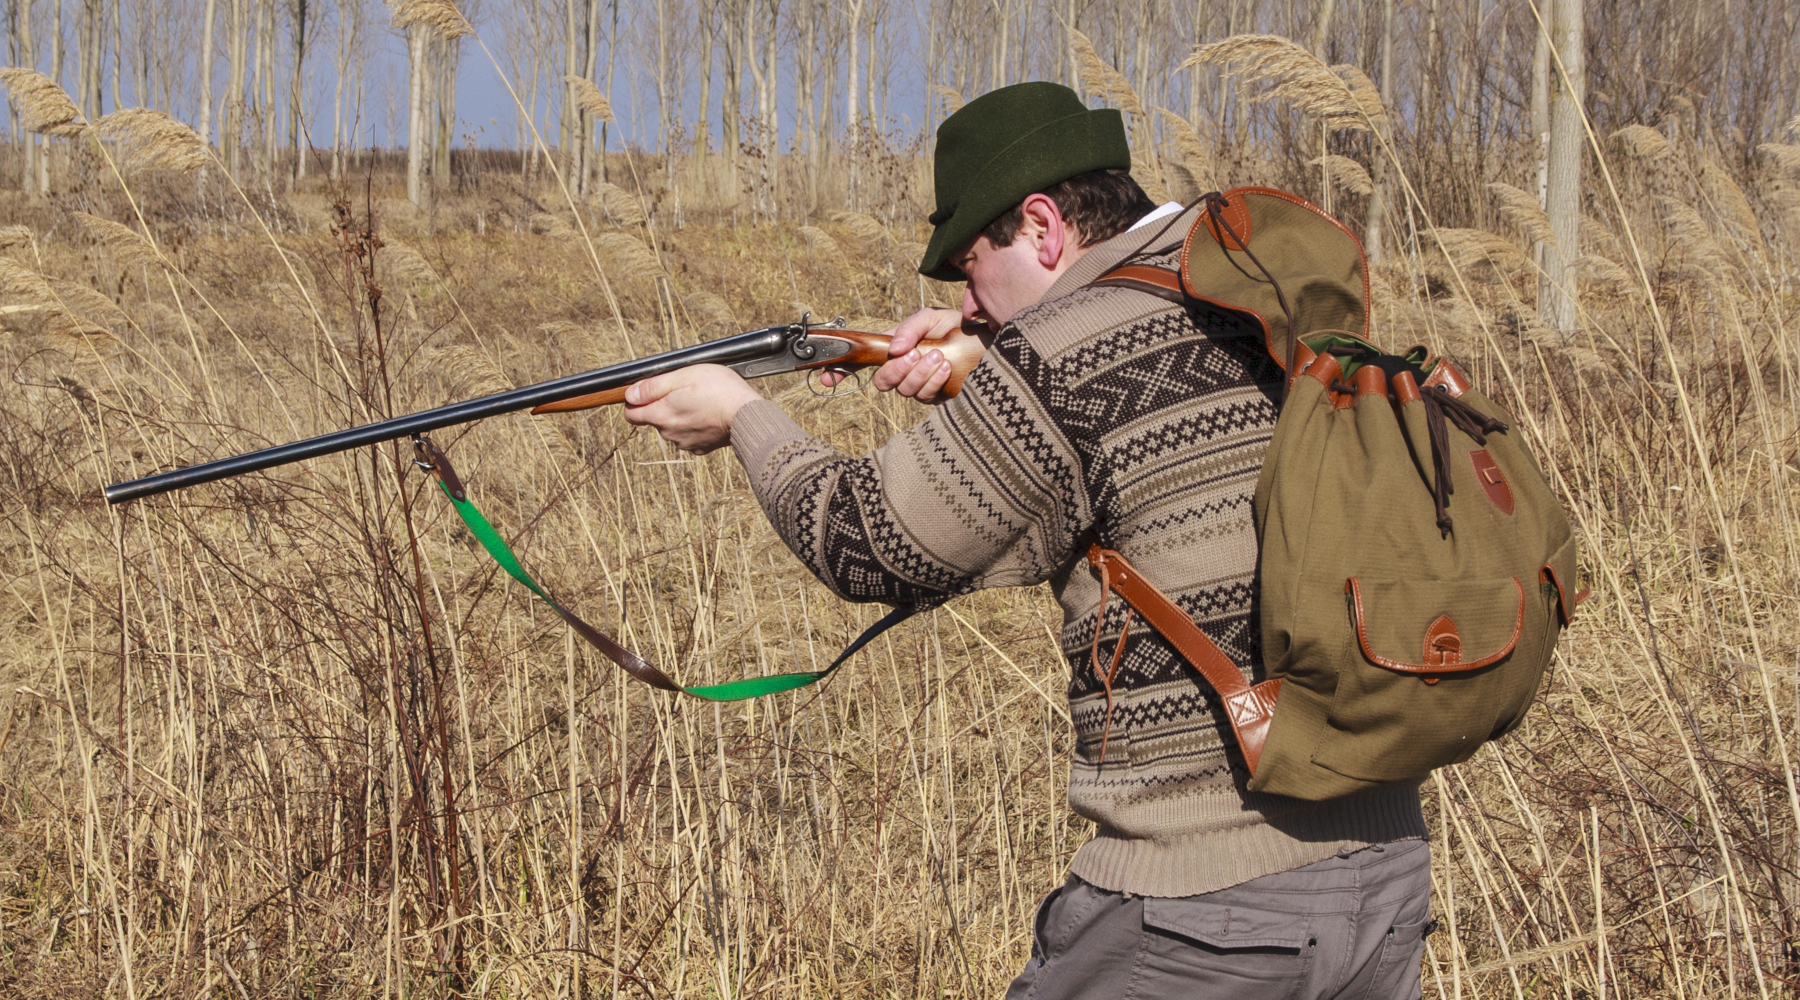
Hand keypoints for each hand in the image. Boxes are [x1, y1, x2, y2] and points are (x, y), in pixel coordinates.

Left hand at [621, 364, 762, 454]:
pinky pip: (689, 435)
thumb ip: (653, 386)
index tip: (649, 392)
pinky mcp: (701, 448)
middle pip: (654, 419)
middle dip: (663, 405)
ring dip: (680, 415)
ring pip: (672, 427)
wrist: (747, 416)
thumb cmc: (718, 390)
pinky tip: (709, 415)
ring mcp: (685, 443)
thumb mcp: (683, 376)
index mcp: (660, 415)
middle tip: (684, 391)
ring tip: (701, 401)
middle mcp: (668, 433)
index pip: (631, 414)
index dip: (635, 401)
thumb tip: (629, 395)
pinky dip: (695, 426)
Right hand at [820, 307, 966, 402]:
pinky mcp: (936, 397)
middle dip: (896, 369)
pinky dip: (933, 380)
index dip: (842, 370)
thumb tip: (894, 347)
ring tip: (939, 354)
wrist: (987, 343)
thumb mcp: (931, 318)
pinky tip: (945, 367)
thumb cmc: (956, 328)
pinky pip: (925, 396)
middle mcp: (904, 370)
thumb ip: (910, 327)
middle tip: (914, 353)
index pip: (862, 362)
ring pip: (904, 390)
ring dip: (919, 372)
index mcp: (896, 350)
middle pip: (883, 382)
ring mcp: (920, 386)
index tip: (828, 376)